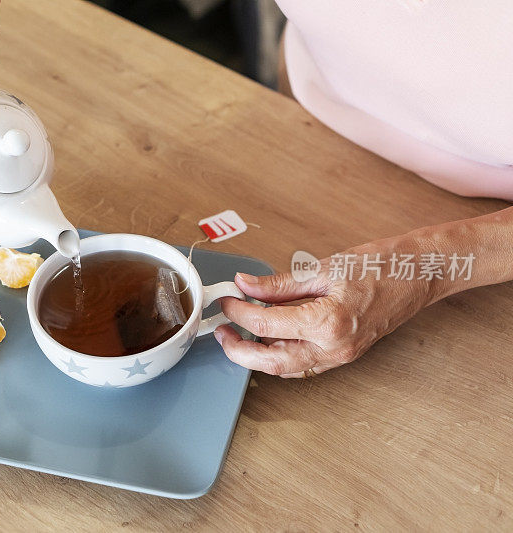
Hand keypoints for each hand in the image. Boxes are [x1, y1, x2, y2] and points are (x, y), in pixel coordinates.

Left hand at [214, 240, 434, 376]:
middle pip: (270, 362)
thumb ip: (279, 284)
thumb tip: (245, 285)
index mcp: (327, 322)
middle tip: (222, 331)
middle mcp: (334, 347)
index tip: (227, 299)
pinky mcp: (343, 354)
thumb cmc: (380, 266)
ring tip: (239, 335)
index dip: (238, 312)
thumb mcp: (323, 269)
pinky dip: (279, 356)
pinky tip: (267, 339)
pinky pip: (303, 364)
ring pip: (286, 369)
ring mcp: (340, 355)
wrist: (420, 274)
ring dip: (257, 357)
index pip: (265, 324)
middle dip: (238, 351)